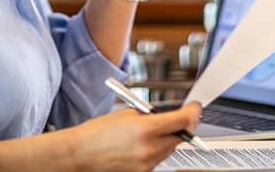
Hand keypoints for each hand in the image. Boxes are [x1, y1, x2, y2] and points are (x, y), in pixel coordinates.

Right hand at [61, 102, 201, 170]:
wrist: (80, 154)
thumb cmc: (96, 134)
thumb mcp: (126, 114)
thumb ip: (150, 115)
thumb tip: (168, 115)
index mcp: (146, 129)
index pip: (183, 121)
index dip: (193, 112)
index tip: (195, 109)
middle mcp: (150, 149)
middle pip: (180, 137)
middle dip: (179, 128)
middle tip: (173, 120)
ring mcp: (147, 165)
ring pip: (169, 150)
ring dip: (165, 141)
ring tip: (143, 136)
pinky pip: (157, 161)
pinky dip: (153, 153)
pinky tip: (136, 148)